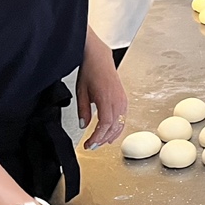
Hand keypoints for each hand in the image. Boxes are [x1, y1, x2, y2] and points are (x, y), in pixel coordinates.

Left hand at [77, 34, 125, 149]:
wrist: (99, 57)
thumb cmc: (91, 70)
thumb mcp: (81, 92)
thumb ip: (83, 110)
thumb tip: (83, 126)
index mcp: (107, 98)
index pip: (105, 125)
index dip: (97, 137)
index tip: (89, 144)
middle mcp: (118, 100)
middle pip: (114, 127)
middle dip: (102, 139)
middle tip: (92, 146)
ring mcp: (123, 100)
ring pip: (120, 124)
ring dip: (111, 135)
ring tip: (100, 142)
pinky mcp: (124, 99)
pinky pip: (123, 118)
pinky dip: (117, 127)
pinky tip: (111, 133)